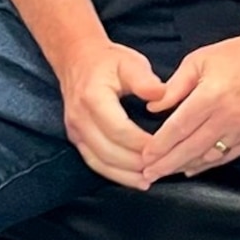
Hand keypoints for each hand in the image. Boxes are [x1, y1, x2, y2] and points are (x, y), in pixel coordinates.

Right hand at [58, 43, 161, 188]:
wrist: (77, 59)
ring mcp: (75, 130)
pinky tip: (133, 179)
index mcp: (93, 97)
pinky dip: (113, 174)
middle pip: (109, 151)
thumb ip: (144, 79)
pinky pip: (94, 162)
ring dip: (125, 175)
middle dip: (136, 164)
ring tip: (150, 180)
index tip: (165, 148)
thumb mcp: (129, 62)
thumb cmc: (107, 61)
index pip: (119, 130)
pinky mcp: (76, 138)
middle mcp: (79, 118)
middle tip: (162, 168)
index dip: (142, 143)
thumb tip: (162, 95)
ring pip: (100, 162)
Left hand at [139, 29, 239, 183]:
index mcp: (211, 96)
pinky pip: (226, 157)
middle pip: (190, 148)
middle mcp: (226, 117)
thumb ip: (174, 86)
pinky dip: (207, 165)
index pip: (179, 128)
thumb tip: (152, 107)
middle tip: (148, 174)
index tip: (145, 156)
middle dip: (167, 164)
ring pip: (208, 157)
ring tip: (165, 173)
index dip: (160, 145)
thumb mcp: (198, 61)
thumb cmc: (235, 56)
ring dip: (184, 167)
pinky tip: (192, 168)